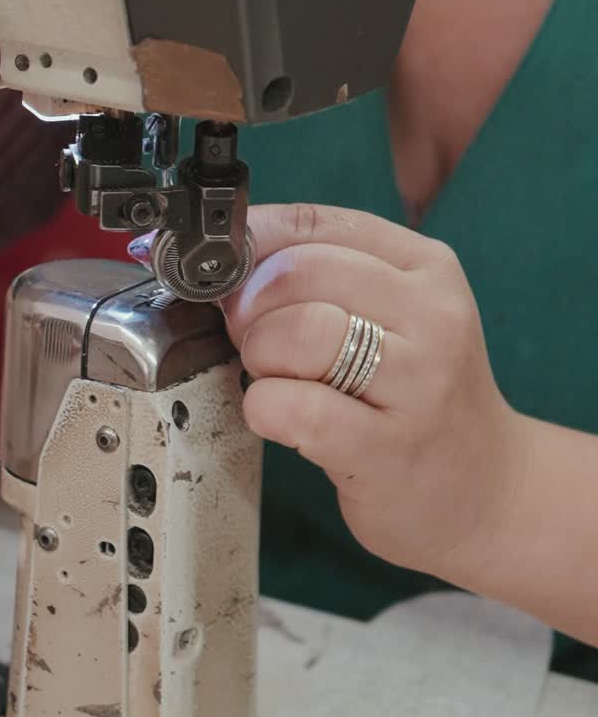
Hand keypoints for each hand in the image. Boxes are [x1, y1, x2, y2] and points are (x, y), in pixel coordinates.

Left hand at [223, 204, 529, 589]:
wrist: (487, 491)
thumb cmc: (419, 401)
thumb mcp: (396, 318)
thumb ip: (326, 277)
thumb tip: (230, 259)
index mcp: (427, 269)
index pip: (315, 225)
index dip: (250, 250)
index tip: (232, 283)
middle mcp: (432, 318)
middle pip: (299, 273)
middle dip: (251, 308)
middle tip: (254, 344)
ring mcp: (417, 386)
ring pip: (299, 334)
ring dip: (259, 358)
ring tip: (274, 381)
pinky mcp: (387, 449)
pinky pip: (296, 409)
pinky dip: (265, 410)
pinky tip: (280, 420)